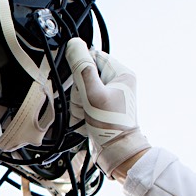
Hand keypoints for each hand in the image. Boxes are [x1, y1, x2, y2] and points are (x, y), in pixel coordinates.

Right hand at [64, 39, 149, 179]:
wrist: (117, 152)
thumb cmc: (111, 125)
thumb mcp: (93, 94)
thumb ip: (82, 69)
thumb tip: (74, 44)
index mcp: (121, 73)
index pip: (93, 57)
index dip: (81, 69)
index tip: (81, 85)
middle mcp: (117, 82)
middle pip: (84, 74)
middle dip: (79, 90)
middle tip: (86, 104)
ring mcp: (108, 95)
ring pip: (81, 89)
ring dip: (78, 102)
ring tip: (86, 114)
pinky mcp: (101, 107)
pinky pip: (83, 101)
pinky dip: (80, 110)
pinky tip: (84, 119)